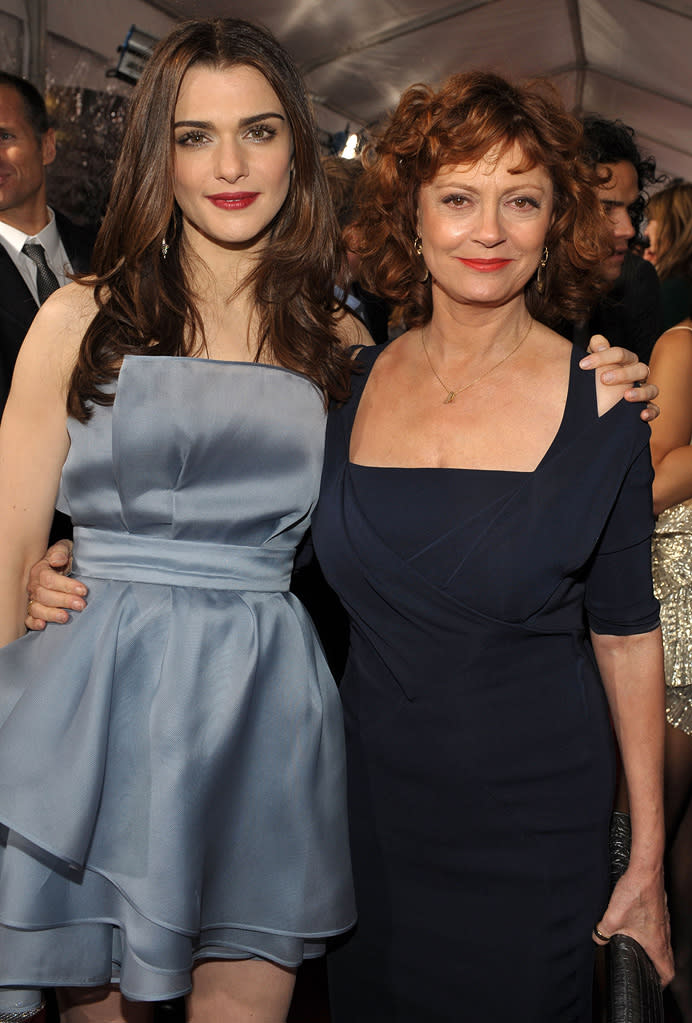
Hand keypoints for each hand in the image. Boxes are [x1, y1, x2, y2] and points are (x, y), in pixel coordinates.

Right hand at [25, 540, 86, 630]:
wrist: (60, 565)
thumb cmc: (64, 558)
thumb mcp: (64, 549)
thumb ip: (61, 551)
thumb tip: (58, 560)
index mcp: (40, 570)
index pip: (49, 579)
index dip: (66, 585)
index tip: (83, 590)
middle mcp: (34, 586)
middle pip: (44, 595)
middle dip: (64, 601)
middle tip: (81, 605)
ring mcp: (33, 599)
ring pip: (36, 608)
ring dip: (51, 614)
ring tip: (65, 617)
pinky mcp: (33, 611)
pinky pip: (29, 619)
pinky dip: (34, 623)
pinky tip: (42, 625)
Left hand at [579, 335, 658, 420]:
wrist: (594, 404)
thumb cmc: (594, 379)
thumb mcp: (592, 364)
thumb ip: (595, 350)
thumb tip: (597, 341)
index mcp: (625, 362)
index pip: (620, 354)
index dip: (602, 357)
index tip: (582, 365)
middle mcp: (637, 375)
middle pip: (640, 369)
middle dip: (622, 373)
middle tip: (603, 379)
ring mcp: (642, 392)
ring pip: (651, 389)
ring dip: (640, 392)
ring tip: (626, 396)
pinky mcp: (644, 408)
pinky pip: (654, 409)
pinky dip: (651, 412)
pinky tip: (641, 415)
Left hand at [593, 863, 673, 986]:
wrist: (645, 870)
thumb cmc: (635, 894)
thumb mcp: (612, 918)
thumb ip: (602, 933)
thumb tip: (598, 940)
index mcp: (656, 943)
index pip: (667, 972)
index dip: (661, 983)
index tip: (652, 986)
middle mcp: (664, 934)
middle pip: (666, 959)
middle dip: (658, 969)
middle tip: (646, 971)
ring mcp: (664, 922)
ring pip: (664, 943)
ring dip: (655, 951)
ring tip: (641, 952)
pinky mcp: (660, 911)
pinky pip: (660, 929)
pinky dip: (652, 935)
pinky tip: (638, 928)